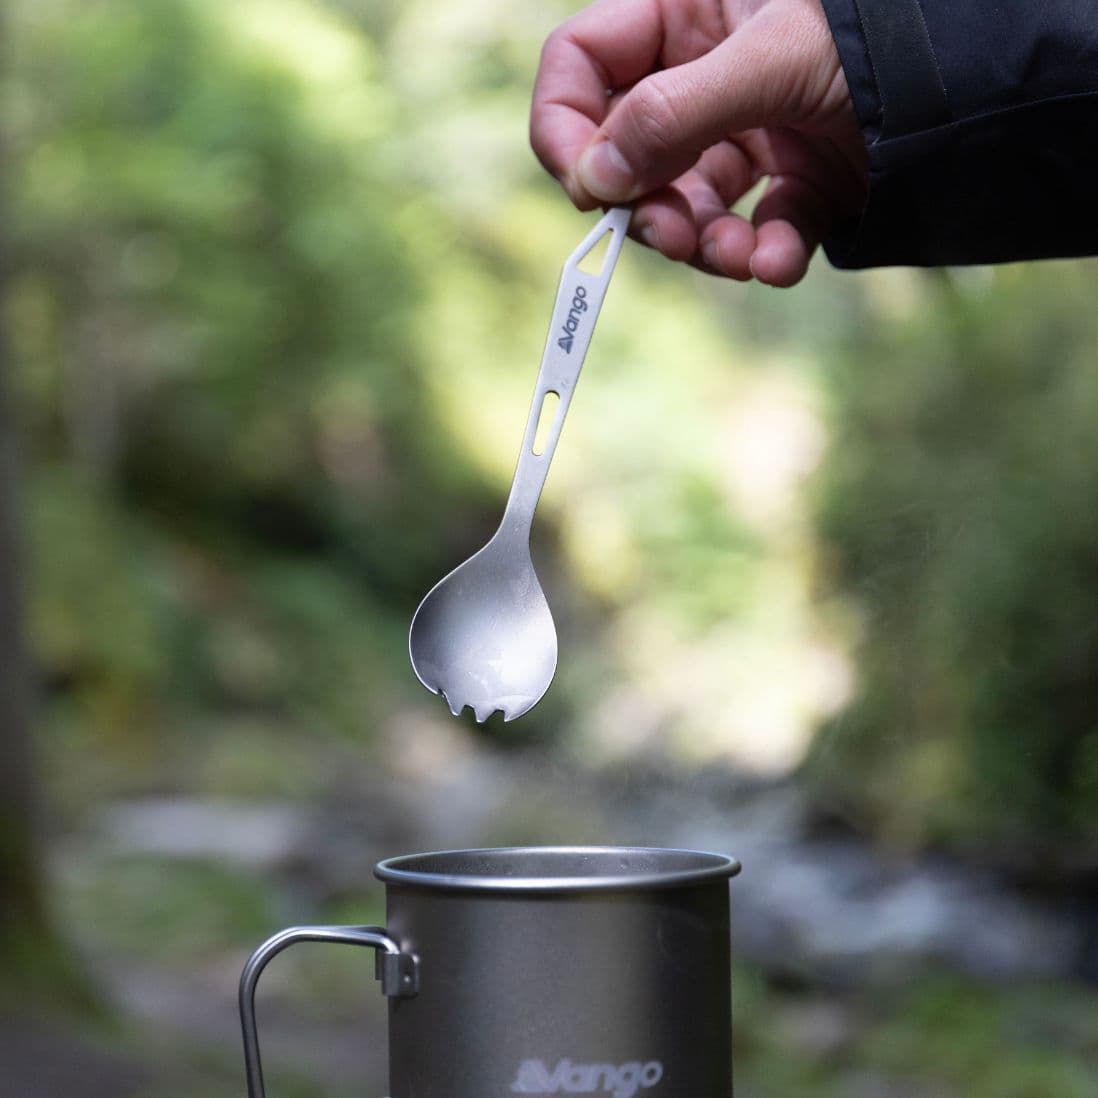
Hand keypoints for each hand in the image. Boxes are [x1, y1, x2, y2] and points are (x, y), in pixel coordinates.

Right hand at [530, 0, 866, 285]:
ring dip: (704, 243)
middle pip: (629, 150)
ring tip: (738, 258)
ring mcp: (749, 129)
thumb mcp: (769, 61)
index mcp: (685, 11)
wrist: (986, 83)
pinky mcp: (794, 179)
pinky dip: (765, 252)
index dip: (567, 126)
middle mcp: (707, 73)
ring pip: (687, 203)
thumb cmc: (877, 34)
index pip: (581, 64)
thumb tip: (593, 180)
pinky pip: (755, 227)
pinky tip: (782, 258)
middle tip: (670, 236)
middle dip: (647, 206)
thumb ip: (670, 115)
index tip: (586, 188)